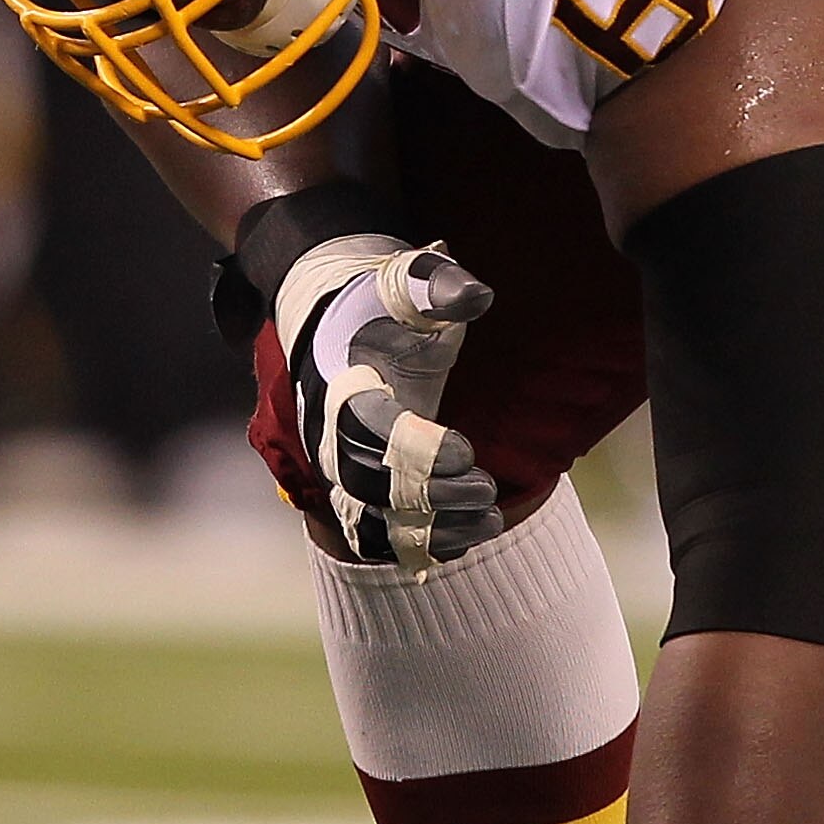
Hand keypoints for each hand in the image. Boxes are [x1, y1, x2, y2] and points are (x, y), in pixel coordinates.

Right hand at [273, 234, 498, 574]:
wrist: (338, 319)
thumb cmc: (382, 302)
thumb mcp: (410, 281)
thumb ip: (439, 287)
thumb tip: (477, 295)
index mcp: (341, 384)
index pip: (365, 429)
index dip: (414, 449)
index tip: (466, 451)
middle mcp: (330, 432)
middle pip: (367, 485)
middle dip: (431, 496)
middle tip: (488, 490)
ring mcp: (340, 464)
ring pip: (373, 520)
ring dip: (433, 530)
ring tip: (493, 519)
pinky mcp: (358, 484)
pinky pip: (379, 532)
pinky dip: (422, 543)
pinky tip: (473, 535)